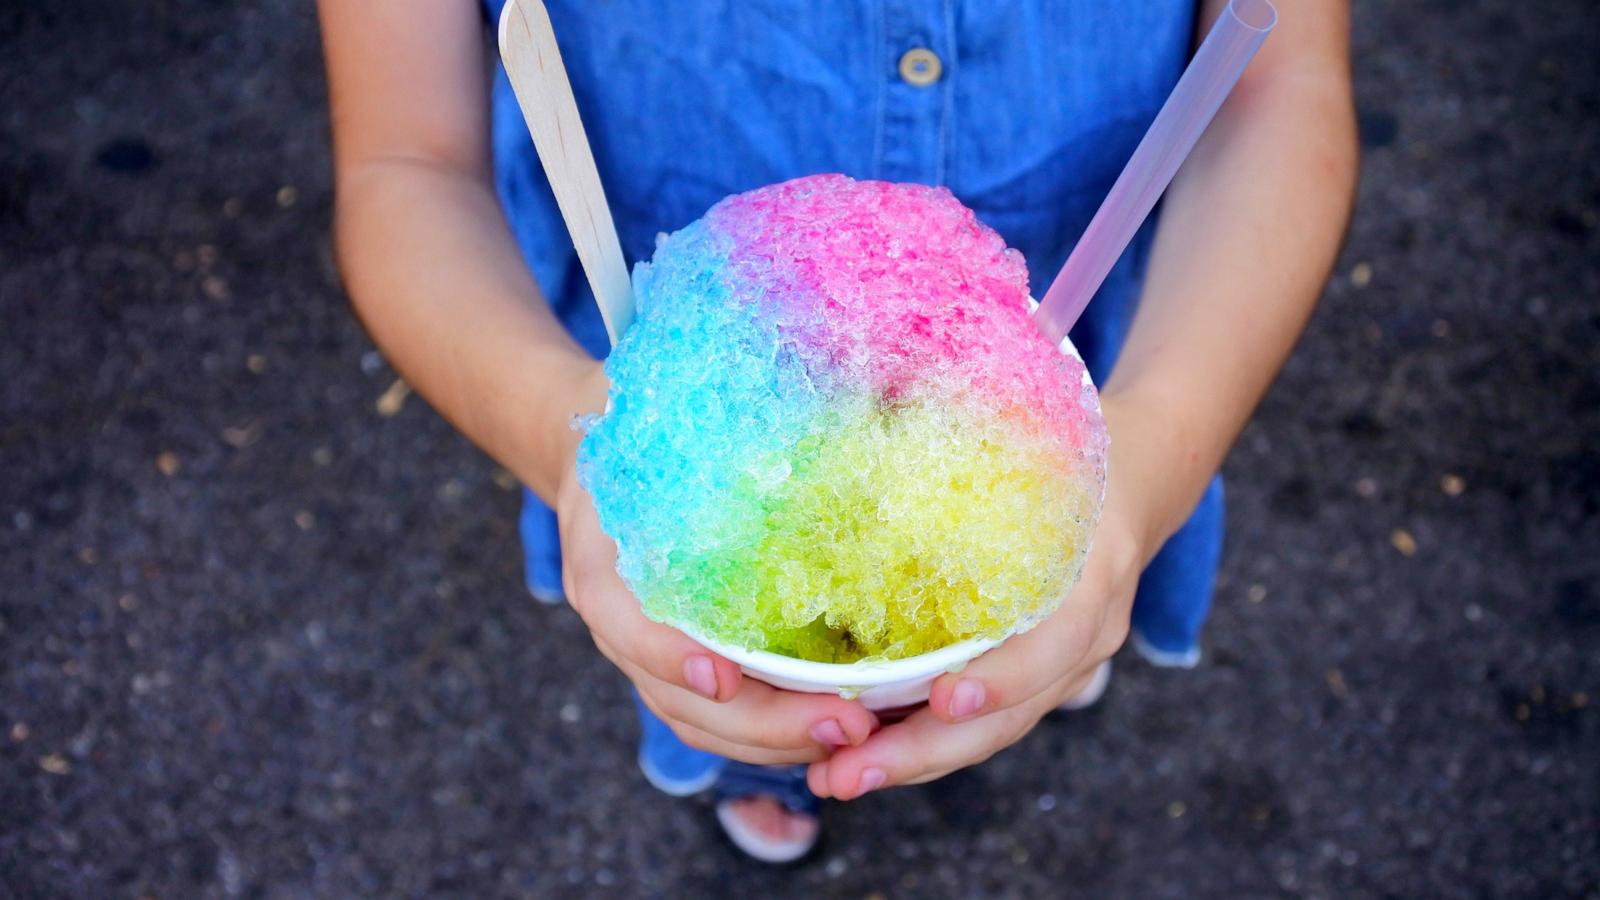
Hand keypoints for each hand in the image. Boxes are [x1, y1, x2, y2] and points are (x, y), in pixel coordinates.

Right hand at [552, 390, 878, 765]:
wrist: (593, 438)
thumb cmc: (636, 415)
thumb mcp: (652, 402)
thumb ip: (706, 407)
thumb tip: (827, 377)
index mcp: (601, 560)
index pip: (625, 623)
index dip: (669, 656)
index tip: (724, 673)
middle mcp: (620, 619)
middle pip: (679, 698)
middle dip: (762, 723)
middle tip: (845, 722)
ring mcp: (650, 649)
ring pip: (706, 722)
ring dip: (780, 740)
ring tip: (859, 735)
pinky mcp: (687, 660)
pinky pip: (726, 716)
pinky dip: (781, 731)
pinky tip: (848, 723)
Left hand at [806, 397, 1167, 798]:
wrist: (1143, 471)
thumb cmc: (1080, 439)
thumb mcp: (1044, 425)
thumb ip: (974, 423)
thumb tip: (871, 395)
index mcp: (1095, 571)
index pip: (1055, 642)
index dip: (1002, 676)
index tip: (943, 698)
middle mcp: (1088, 633)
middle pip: (1011, 714)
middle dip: (925, 751)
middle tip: (844, 775)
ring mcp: (1066, 663)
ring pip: (991, 732)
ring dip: (911, 761)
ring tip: (831, 781)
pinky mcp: (1036, 674)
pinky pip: (982, 721)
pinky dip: (922, 740)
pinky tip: (858, 753)